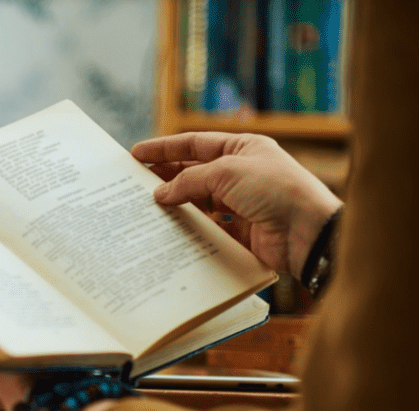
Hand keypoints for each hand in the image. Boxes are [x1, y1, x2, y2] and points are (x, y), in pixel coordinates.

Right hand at [131, 132, 342, 277]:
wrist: (307, 232)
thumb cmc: (275, 190)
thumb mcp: (227, 173)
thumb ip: (189, 181)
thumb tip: (161, 194)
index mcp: (243, 149)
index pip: (195, 144)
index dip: (165, 148)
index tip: (137, 154)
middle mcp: (241, 173)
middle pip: (194, 172)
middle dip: (165, 176)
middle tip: (135, 182)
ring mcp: (241, 203)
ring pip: (199, 201)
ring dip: (176, 203)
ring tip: (147, 207)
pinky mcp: (241, 231)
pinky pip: (209, 227)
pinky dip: (191, 227)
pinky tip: (171, 229)